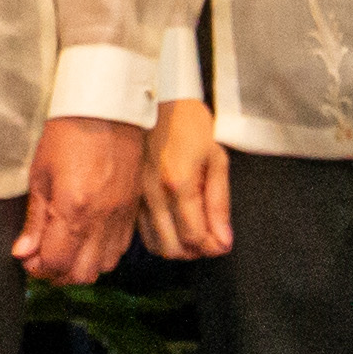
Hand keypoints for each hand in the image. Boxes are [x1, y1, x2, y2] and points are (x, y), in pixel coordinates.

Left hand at [14, 114, 145, 286]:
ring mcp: (119, 217)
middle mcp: (100, 220)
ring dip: (81, 266)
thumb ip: (34, 219)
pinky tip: (88, 238)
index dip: (37, 268)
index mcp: (73, 210)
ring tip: (65, 249)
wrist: (107, 109)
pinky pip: (119, 249)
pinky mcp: (131, 211)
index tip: (28, 258)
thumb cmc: (68, 134)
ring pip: (103, 267)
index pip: (56, 264)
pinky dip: (102, 254)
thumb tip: (23, 252)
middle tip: (43, 258)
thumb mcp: (40, 174)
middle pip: (81, 274)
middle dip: (58, 274)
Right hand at [137, 96, 232, 264]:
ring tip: (193, 232)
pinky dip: (160, 237)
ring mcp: (137, 196)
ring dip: (177, 247)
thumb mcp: (216, 159)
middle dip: (196, 251)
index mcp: (178, 183)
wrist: (158, 102)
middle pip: (173, 248)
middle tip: (209, 237)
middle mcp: (153, 194)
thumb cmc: (190, 126)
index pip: (195, 236)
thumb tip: (224, 241)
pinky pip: (142, 233)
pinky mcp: (128, 196)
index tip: (223, 242)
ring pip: (155, 245)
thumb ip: (219, 203)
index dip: (213, 246)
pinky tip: (173, 224)